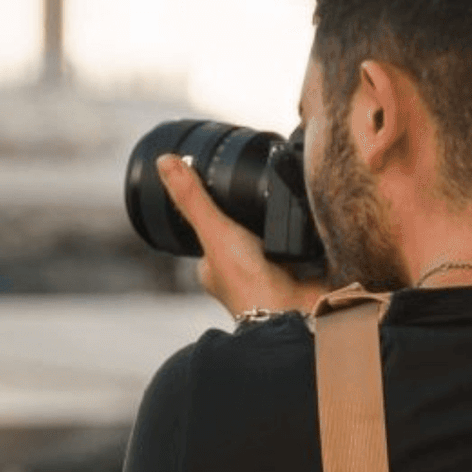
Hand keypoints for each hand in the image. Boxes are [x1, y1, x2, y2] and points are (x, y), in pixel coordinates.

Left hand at [159, 155, 326, 318]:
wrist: (291, 310)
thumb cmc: (248, 284)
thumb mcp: (214, 232)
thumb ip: (192, 198)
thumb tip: (165, 161)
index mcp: (215, 267)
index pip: (210, 231)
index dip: (214, 210)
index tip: (221, 187)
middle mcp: (242, 272)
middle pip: (243, 231)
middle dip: (250, 214)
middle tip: (257, 195)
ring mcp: (272, 273)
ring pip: (273, 236)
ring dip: (279, 221)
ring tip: (282, 206)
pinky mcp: (301, 270)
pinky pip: (300, 243)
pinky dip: (303, 231)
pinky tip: (307, 219)